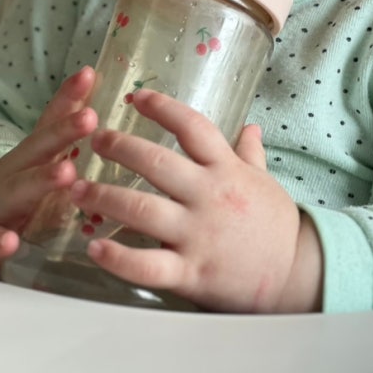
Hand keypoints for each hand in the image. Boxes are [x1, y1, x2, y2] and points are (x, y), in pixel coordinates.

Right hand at [0, 67, 97, 276]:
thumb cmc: (17, 190)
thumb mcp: (40, 160)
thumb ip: (64, 130)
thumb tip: (96, 86)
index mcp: (32, 155)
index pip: (51, 120)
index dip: (69, 97)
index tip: (89, 74)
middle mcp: (14, 172)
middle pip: (39, 148)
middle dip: (64, 131)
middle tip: (90, 118)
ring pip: (20, 189)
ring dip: (42, 180)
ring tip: (67, 172)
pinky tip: (9, 242)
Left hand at [70, 89, 323, 312]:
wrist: (298, 275)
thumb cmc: (275, 225)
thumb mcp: (263, 181)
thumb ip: (249, 153)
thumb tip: (249, 125)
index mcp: (226, 169)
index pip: (191, 126)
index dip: (162, 107)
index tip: (136, 97)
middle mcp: (209, 195)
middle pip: (156, 162)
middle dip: (119, 147)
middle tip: (93, 140)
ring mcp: (198, 234)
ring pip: (142, 209)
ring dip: (104, 196)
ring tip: (74, 188)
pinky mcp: (191, 272)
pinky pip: (148, 265)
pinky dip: (118, 258)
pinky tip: (93, 247)